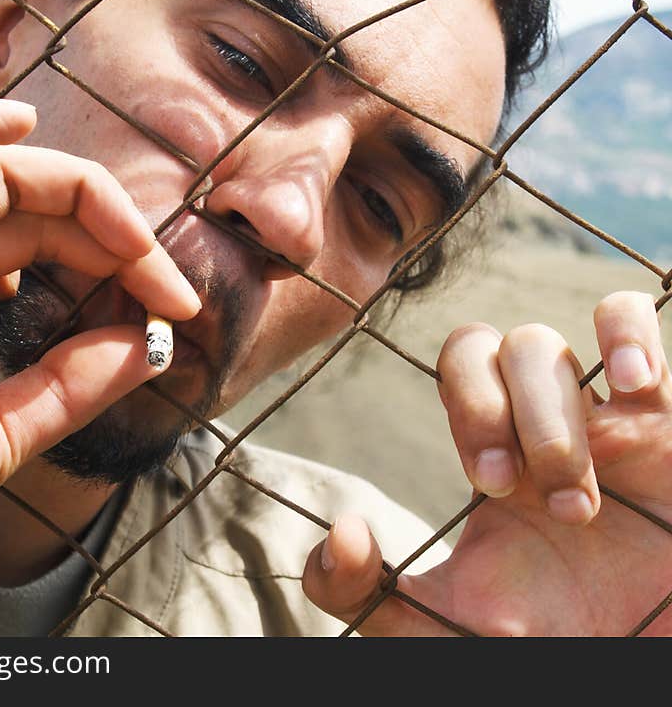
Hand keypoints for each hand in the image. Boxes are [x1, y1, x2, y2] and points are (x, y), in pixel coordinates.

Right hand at [0, 91, 200, 611]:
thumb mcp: (3, 436)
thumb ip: (71, 388)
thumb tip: (143, 344)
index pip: (32, 244)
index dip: (109, 263)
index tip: (168, 309)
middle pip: (27, 206)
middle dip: (115, 237)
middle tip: (175, 291)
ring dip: (84, 196)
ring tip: (142, 242)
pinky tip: (20, 116)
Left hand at [303, 292, 671, 634]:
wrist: (629, 661)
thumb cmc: (544, 641)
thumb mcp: (439, 624)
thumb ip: (365, 594)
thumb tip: (340, 532)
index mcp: (497, 452)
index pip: (462, 364)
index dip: (469, 402)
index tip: (491, 482)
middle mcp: (544, 422)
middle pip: (498, 345)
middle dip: (501, 409)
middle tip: (518, 486)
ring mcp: (604, 416)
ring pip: (550, 343)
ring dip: (556, 416)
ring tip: (580, 498)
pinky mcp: (664, 423)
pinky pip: (636, 318)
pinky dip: (629, 334)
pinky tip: (633, 389)